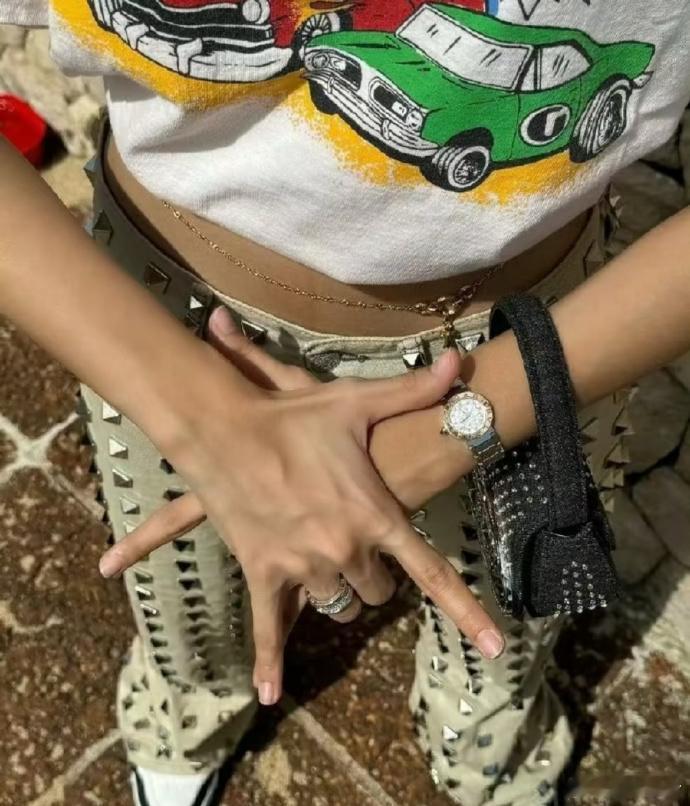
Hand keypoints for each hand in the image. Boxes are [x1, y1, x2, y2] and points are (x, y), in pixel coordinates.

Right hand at [98, 308, 504, 706]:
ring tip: (325, 561)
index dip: (466, 611)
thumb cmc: (296, 418)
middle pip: (379, 593)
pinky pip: (270, 628)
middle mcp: (344, 550)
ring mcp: (302, 568)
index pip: (432, 573)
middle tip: (362, 547)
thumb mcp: (357, 401)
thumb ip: (414, 390)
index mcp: (375, 516)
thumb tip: (463, 362)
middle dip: (376, 576)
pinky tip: (269, 693)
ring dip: (338, 591)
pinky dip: (268, 662)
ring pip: (338, 605)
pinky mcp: (264, 574)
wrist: (225, 428)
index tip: (494, 647)